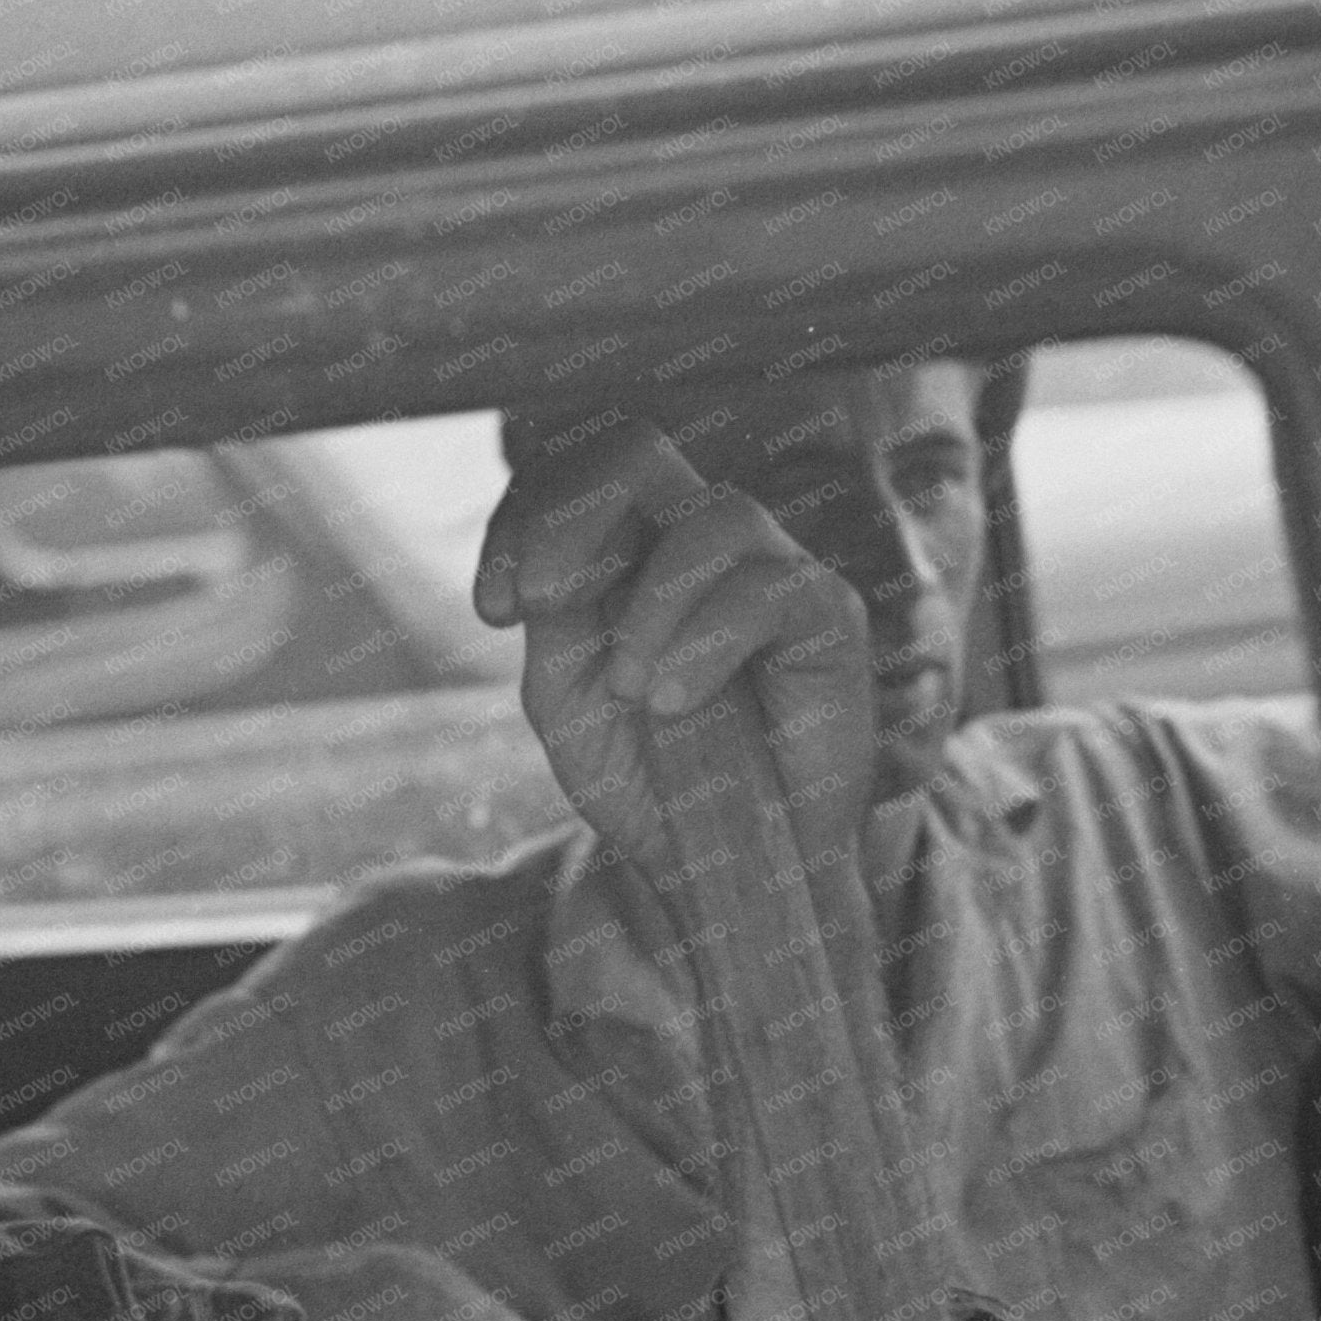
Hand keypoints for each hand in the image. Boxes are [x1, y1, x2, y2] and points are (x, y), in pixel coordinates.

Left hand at [479, 415, 877, 900]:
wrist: (726, 870)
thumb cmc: (650, 780)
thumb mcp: (570, 696)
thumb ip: (556, 613)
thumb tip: (549, 551)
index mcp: (630, 550)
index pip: (573, 472)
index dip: (523, 515)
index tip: (493, 610)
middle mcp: (700, 543)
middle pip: (637, 450)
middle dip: (570, 516)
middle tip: (542, 604)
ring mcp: (769, 570)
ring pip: (710, 517)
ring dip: (648, 609)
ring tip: (631, 692)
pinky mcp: (827, 614)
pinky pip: (764, 589)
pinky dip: (701, 644)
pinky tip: (673, 702)